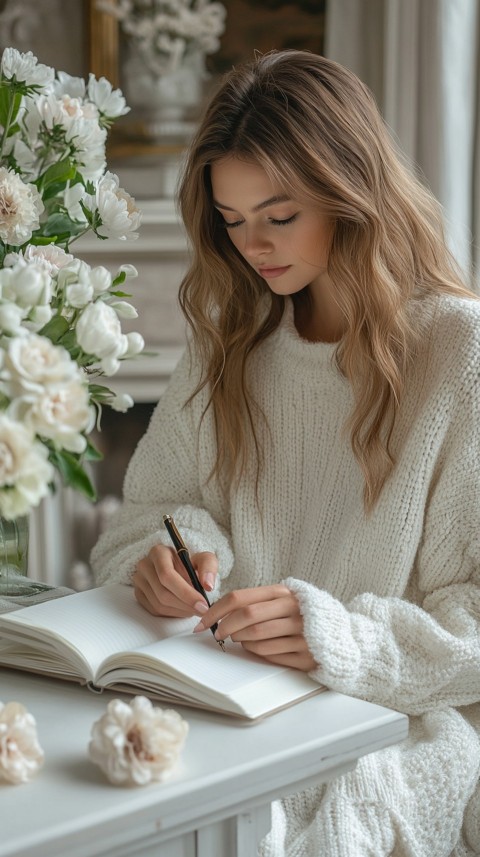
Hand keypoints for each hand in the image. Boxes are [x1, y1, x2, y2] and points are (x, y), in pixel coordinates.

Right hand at [132, 543, 217, 617]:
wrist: (179, 568)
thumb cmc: (191, 563)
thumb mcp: (204, 559)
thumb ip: (209, 568)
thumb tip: (208, 585)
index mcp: (158, 552)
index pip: (167, 575)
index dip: (185, 592)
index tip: (202, 603)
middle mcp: (145, 565)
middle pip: (163, 592)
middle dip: (186, 605)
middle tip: (203, 610)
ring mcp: (139, 581)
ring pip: (159, 604)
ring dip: (181, 611)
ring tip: (195, 609)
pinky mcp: (139, 594)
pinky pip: (155, 610)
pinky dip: (173, 613)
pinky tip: (184, 609)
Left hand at [194, 584, 315, 671]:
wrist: (340, 635)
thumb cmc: (303, 617)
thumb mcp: (283, 602)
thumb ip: (255, 603)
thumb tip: (220, 614)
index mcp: (283, 593)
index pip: (239, 598)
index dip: (216, 610)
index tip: (201, 622)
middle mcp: (293, 609)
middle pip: (246, 616)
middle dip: (225, 627)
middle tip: (218, 635)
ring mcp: (300, 631)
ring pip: (255, 637)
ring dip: (241, 641)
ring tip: (240, 640)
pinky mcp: (305, 653)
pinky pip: (269, 654)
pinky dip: (257, 652)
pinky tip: (258, 648)